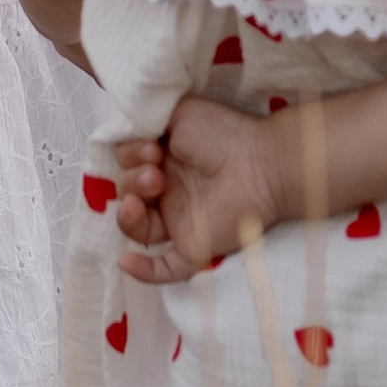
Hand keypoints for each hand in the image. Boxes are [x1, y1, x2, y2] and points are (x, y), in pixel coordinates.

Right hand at [113, 98, 292, 283]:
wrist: (261, 162)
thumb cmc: (222, 133)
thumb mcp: (177, 115)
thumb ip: (147, 123)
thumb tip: (128, 138)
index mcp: (162, 161)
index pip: (125, 166)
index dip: (129, 156)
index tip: (151, 146)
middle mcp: (168, 192)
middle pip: (126, 195)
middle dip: (132, 180)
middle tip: (156, 169)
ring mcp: (179, 222)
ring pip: (138, 230)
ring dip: (129, 213)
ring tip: (151, 189)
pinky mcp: (194, 248)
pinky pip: (164, 269)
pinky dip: (142, 271)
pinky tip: (126, 262)